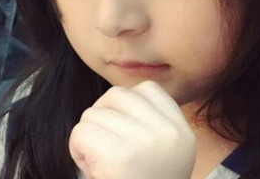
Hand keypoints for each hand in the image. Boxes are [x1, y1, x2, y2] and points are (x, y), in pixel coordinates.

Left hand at [69, 81, 195, 178]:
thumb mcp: (160, 152)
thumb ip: (147, 122)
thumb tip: (116, 96)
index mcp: (182, 132)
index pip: (148, 89)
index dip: (126, 107)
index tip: (126, 135)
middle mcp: (169, 134)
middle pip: (116, 95)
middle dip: (102, 117)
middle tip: (107, 148)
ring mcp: (145, 143)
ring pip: (93, 113)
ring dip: (88, 136)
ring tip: (101, 162)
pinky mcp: (118, 158)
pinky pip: (80, 133)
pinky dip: (77, 150)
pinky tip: (93, 169)